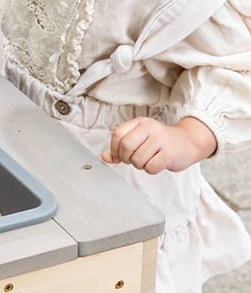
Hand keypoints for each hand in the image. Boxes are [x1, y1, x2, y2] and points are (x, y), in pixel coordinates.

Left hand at [101, 116, 216, 174]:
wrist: (188, 142)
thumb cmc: (160, 142)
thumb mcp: (139, 139)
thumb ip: (120, 147)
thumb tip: (105, 157)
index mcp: (140, 122)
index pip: (117, 134)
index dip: (114, 148)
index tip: (120, 155)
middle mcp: (150, 128)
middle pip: (126, 146)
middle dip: (126, 158)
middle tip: (133, 159)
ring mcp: (160, 140)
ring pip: (137, 159)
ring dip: (139, 165)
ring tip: (148, 160)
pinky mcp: (169, 154)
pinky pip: (150, 168)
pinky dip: (151, 169)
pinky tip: (157, 163)